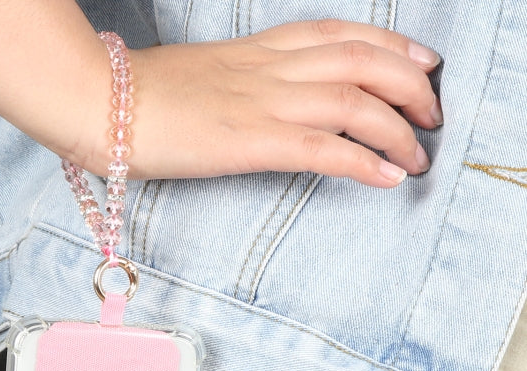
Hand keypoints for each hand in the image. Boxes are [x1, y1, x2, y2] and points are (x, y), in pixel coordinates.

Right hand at [85, 20, 442, 188]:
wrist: (98, 103)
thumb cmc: (137, 97)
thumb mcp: (199, 80)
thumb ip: (234, 86)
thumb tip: (250, 107)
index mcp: (255, 51)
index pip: (337, 35)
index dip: (388, 45)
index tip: (417, 61)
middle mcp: (268, 69)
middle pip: (361, 60)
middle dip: (409, 83)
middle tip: (432, 112)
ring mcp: (262, 102)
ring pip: (354, 101)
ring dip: (398, 128)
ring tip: (420, 153)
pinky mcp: (250, 141)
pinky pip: (324, 148)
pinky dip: (364, 162)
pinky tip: (388, 177)